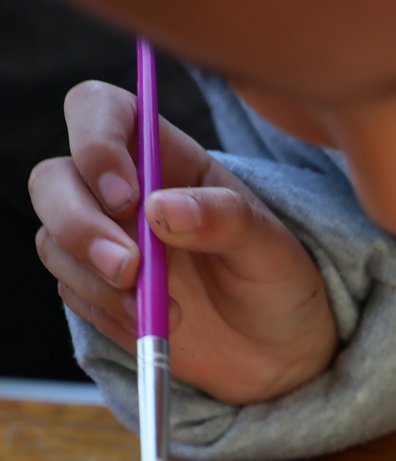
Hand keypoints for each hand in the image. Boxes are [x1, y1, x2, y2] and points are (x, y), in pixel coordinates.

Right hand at [29, 80, 336, 404]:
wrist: (275, 349)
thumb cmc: (277, 282)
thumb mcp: (272, 248)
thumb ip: (226, 220)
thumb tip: (162, 207)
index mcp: (167, 157)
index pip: (99, 109)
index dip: (95, 141)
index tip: (127, 197)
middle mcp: (124, 190)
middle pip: (55, 179)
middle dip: (80, 225)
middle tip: (129, 269)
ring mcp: (103, 238)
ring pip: (53, 239)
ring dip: (97, 280)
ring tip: (165, 313)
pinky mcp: (95, 286)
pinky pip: (70, 291)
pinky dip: (105, 312)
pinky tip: (151, 326)